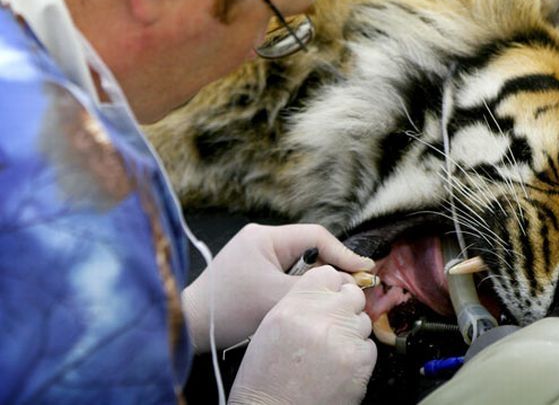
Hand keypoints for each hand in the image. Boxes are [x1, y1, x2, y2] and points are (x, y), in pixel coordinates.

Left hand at [183, 223, 373, 349]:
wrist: (191, 325)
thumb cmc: (229, 309)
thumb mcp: (276, 298)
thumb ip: (314, 288)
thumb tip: (347, 284)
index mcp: (266, 237)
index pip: (316, 237)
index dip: (343, 253)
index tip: (364, 269)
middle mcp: (261, 240)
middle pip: (309, 250)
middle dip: (329, 269)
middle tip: (351, 288)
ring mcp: (256, 255)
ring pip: (299, 264)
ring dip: (313, 280)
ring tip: (328, 297)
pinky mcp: (253, 272)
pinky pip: (286, 275)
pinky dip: (299, 287)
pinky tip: (305, 301)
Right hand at [228, 266, 376, 404]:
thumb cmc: (266, 372)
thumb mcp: (274, 322)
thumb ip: (302, 299)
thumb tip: (329, 289)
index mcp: (296, 302)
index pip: (330, 274)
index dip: (332, 286)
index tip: (330, 296)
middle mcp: (321, 315)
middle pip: (353, 294)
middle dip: (346, 308)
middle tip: (333, 325)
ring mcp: (343, 337)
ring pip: (362, 321)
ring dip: (351, 332)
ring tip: (330, 350)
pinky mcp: (359, 360)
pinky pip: (369, 347)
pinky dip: (357, 355)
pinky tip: (337, 366)